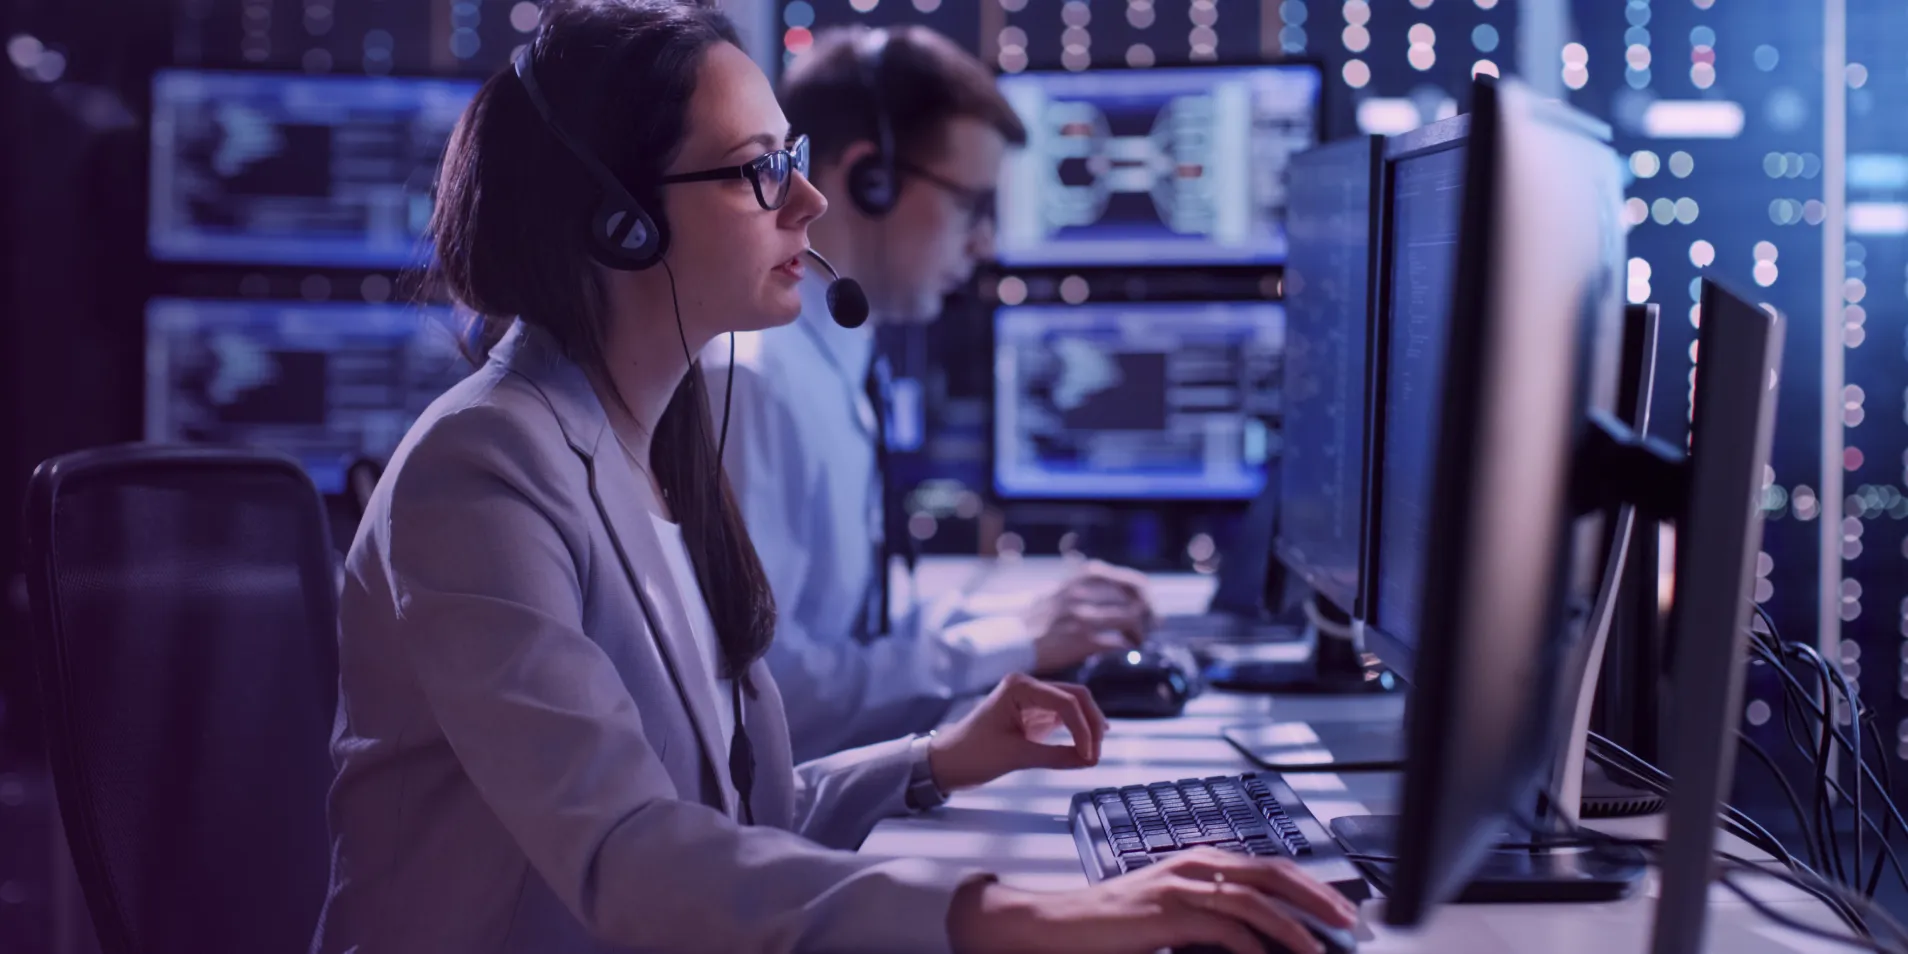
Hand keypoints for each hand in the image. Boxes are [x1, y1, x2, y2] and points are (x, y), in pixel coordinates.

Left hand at [927, 672, 1109, 791]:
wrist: (946, 761)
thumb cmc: (971, 754)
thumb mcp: (1015, 756)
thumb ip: (1056, 757)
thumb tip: (1088, 760)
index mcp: (1019, 686)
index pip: (1066, 701)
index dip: (1083, 729)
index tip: (1090, 756)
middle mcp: (1027, 686)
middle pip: (1075, 697)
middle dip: (1091, 724)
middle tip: (1096, 754)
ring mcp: (1030, 699)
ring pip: (1073, 705)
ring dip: (1087, 727)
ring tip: (1093, 754)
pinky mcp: (1032, 714)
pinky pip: (1063, 717)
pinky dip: (1076, 731)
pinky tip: (1085, 746)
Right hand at [948, 849, 1359, 953]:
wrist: (1064, 923)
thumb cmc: (1117, 921)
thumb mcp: (1174, 909)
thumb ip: (1214, 910)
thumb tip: (1261, 934)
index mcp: (1202, 859)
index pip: (1270, 865)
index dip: (1311, 886)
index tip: (1339, 910)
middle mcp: (1196, 863)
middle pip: (1273, 872)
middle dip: (1317, 898)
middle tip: (1349, 923)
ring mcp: (1182, 884)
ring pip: (1255, 899)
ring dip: (1294, 927)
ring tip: (1320, 949)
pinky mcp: (1169, 910)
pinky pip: (1226, 926)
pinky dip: (1255, 946)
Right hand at [1026, 560, 1156, 672]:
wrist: (1012, 641)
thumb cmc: (1033, 620)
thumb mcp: (1056, 592)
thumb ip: (1079, 587)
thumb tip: (1106, 586)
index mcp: (1077, 581)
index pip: (1124, 579)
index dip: (1141, 591)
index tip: (1146, 601)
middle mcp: (1082, 595)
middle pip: (1132, 598)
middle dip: (1147, 611)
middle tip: (1151, 623)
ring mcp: (1083, 618)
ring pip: (1130, 619)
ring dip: (1139, 631)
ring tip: (1137, 638)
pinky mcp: (1082, 641)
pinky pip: (1118, 642)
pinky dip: (1127, 646)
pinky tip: (1125, 649)